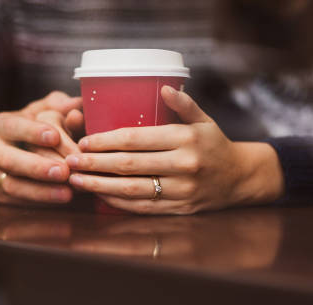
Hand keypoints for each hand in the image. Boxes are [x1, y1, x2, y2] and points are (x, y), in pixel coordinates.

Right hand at [0, 91, 81, 204]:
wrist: (2, 153)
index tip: (56, 136)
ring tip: (67, 193)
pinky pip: (18, 201)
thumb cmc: (30, 129)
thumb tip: (77, 105)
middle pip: (10, 160)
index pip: (13, 127)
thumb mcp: (39, 112)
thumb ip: (58, 106)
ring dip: (41, 191)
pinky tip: (59, 201)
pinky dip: (40, 202)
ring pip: (13, 185)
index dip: (33, 132)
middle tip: (64, 171)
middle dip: (37, 167)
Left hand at [66, 86, 284, 213]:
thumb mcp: (204, 120)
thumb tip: (163, 87)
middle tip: (71, 160)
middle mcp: (184, 165)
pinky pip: (142, 207)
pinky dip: (117, 202)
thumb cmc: (215, 145)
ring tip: (76, 180)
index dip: (106, 141)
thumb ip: (184, 104)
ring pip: (132, 189)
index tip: (83, 140)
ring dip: (99, 186)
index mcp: (187, 139)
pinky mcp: (179, 210)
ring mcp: (182, 191)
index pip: (137, 139)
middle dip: (95, 163)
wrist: (241, 179)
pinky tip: (99, 195)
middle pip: (129, 165)